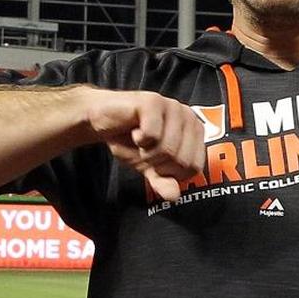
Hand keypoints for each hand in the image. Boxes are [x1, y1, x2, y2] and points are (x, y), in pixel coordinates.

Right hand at [84, 90, 205, 200]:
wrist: (103, 120)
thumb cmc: (130, 141)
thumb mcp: (149, 167)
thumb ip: (163, 181)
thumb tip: (174, 197)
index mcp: (195, 133)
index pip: (194, 167)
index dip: (170, 172)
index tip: (156, 161)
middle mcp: (189, 117)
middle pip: (181, 160)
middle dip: (157, 163)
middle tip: (144, 149)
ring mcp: (173, 107)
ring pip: (167, 149)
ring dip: (145, 153)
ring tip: (139, 140)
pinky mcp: (154, 101)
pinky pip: (152, 134)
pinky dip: (139, 139)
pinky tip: (135, 130)